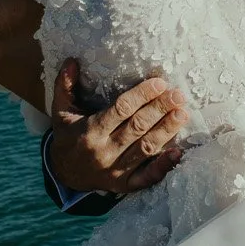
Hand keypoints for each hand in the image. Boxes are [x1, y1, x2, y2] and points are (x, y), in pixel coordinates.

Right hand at [46, 60, 187, 195]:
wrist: (64, 174)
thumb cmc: (68, 136)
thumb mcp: (61, 111)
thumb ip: (65, 86)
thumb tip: (71, 61)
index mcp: (90, 131)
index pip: (121, 109)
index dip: (141, 95)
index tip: (160, 83)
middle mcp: (104, 151)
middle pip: (137, 127)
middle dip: (160, 109)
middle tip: (178, 95)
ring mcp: (115, 170)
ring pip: (145, 148)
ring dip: (166, 131)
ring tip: (183, 114)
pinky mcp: (123, 185)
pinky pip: (145, 178)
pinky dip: (162, 167)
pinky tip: (177, 153)